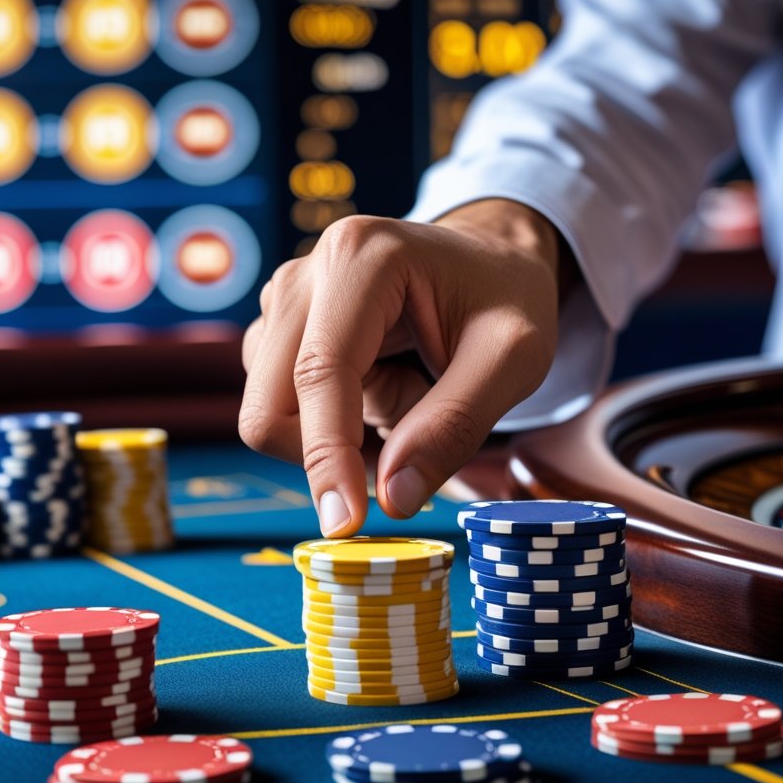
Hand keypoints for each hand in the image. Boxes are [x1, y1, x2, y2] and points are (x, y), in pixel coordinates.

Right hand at [239, 199, 559, 536]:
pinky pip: (283, 409)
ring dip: (344, 431)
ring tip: (409, 390)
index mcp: (359, 258)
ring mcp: (280, 303)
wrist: (490, 261)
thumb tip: (392, 499)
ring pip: (274, 415)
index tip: (345, 523)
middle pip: (269, 408)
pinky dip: (334, 422)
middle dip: (339, 444)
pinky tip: (382, 386)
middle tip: (416, 420)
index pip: (319, 374)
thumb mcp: (513, 359)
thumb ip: (455, 426)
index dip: (327, 456)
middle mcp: (302, 275)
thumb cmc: (506, 301)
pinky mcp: (275, 330)